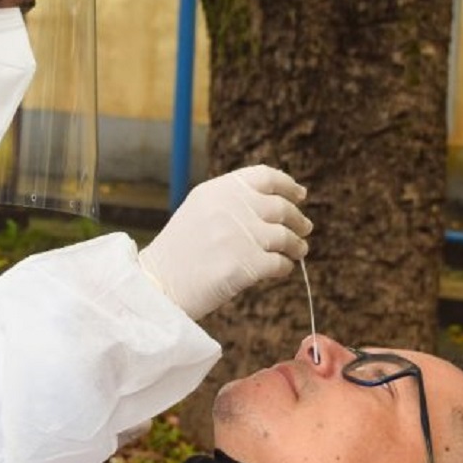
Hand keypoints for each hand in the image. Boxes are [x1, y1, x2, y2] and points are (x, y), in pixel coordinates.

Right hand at [138, 165, 311, 319]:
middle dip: (298, 219)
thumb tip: (278, 203)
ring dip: (297, 245)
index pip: (264, 176)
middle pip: (281, 207)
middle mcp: (230, 208)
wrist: (157, 285)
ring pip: (286, 236)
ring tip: (299, 251)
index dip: (287, 185)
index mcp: (217, 190)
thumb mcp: (198, 211)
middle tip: (305, 229)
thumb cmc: (178, 253)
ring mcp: (238, 236)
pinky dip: (285, 267)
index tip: (300, 195)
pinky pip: (280, 263)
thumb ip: (232, 202)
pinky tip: (282, 270)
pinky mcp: (245, 265)